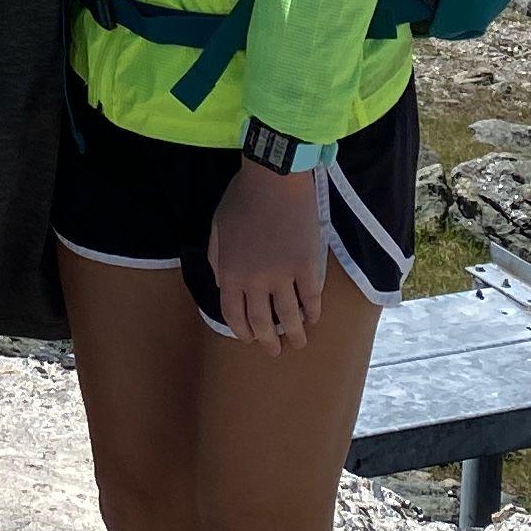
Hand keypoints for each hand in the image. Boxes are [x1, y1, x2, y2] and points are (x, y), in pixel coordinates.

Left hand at [209, 154, 328, 352]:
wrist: (274, 179)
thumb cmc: (242, 198)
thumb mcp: (217, 227)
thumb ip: (216, 258)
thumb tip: (221, 284)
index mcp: (230, 272)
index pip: (234, 314)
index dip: (242, 331)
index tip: (250, 339)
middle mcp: (255, 281)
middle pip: (262, 321)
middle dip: (268, 340)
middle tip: (274, 350)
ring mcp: (284, 275)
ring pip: (289, 316)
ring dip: (294, 333)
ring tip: (299, 342)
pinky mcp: (307, 267)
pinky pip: (311, 298)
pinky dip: (313, 312)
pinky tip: (314, 318)